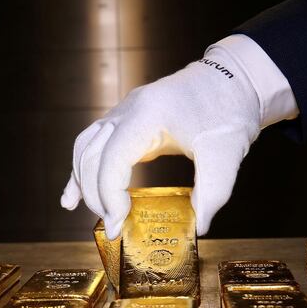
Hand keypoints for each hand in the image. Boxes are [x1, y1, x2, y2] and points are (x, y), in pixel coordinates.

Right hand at [60, 44, 263, 239]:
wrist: (235, 80)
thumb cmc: (229, 110)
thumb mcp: (226, 154)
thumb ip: (213, 192)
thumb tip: (199, 227)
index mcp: (148, 115)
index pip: (112, 159)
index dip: (109, 195)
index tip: (119, 224)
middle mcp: (128, 109)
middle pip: (92, 156)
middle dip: (96, 196)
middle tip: (114, 227)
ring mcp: (124, 111)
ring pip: (86, 149)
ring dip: (85, 184)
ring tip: (99, 215)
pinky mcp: (127, 119)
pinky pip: (93, 144)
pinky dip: (81, 171)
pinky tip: (71, 198)